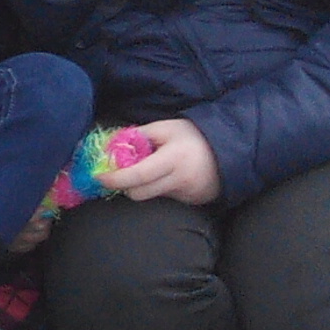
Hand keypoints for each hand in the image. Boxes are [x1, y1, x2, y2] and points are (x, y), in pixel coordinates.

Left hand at [99, 118, 222, 206]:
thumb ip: (139, 135)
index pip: (138, 175)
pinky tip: (170, 176)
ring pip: (152, 197)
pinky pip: (166, 198)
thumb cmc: (193, 135)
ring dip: (144, 186)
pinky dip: (161, 189)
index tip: (99, 177)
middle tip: (121, 174)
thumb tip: (112, 145)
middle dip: (126, 185)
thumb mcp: (166, 128)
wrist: (230, 150)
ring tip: (153, 170)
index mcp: (173, 159)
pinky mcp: (192, 202)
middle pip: (140, 193)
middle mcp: (180, 180)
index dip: (116, 178)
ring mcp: (188, 194)